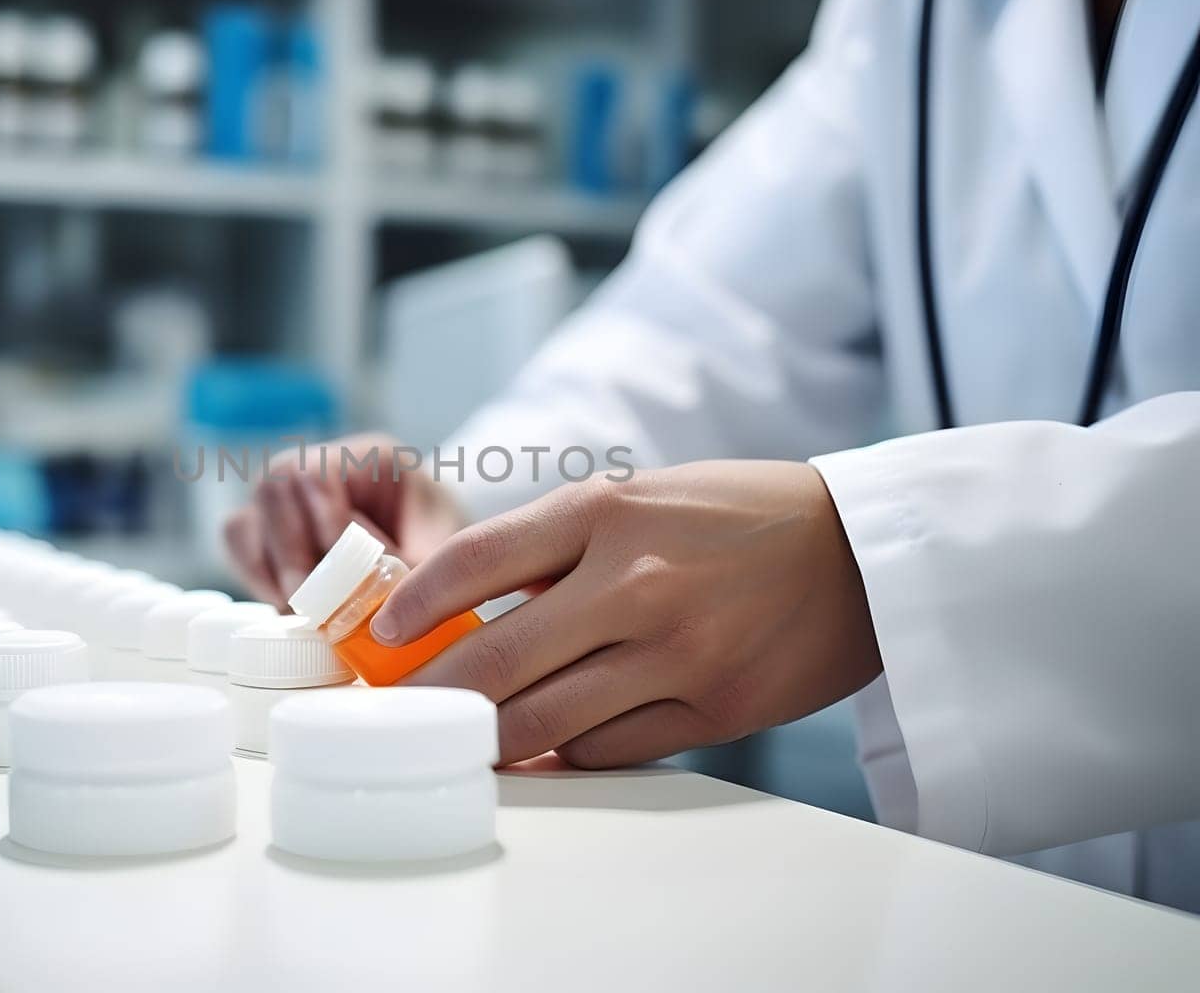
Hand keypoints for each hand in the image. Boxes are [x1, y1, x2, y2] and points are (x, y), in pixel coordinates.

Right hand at [223, 433, 467, 608]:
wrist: (442, 553)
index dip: (322, 521)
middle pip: (271, 491)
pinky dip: (257, 578)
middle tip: (313, 606)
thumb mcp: (442, 548)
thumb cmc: (440, 540)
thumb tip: (375, 605)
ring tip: (302, 613)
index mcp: (366, 459)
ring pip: (245, 522)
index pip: (318, 472)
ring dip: (270, 571)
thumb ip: (412, 569)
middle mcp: (318, 471)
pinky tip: (290, 609)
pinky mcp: (272, 536)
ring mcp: (288, 503)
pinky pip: (240, 548)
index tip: (340, 570)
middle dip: (291, 555)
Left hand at [368, 460, 879, 767]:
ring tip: (458, 735)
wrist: (861, 552)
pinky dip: (562, 753)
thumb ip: (553, 545)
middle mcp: (636, 582)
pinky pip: (606, 749)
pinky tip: (541, 748)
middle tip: (397, 710)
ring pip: (544, 721)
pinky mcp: (713, 711)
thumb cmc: (735, 516)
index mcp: (609, 512)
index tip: (387, 629)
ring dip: (489, 736)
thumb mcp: (639, 496)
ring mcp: (678, 654)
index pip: (480, 559)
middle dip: (432, 694)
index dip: (415, 602)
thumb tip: (459, 604)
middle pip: (497, 660)